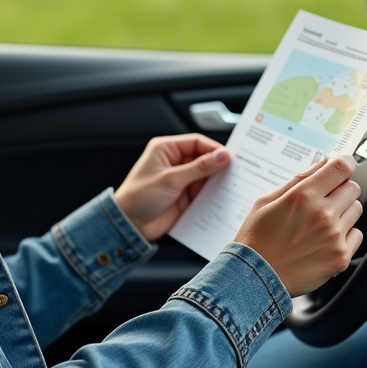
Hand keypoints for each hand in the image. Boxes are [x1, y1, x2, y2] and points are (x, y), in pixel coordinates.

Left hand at [115, 134, 229, 241]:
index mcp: (166, 149)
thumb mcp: (171, 179)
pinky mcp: (184, 196)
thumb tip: (223, 155)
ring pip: (206, 176)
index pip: (197, 142)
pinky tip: (223, 199)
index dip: (214, 149)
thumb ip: (199, 167)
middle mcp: (174, 162)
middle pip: (204, 158)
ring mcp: (180, 180)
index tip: (231, 158)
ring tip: (233, 187)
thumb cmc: (139, 196)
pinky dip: (213, 195)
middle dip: (219, 166)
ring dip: (217, 182)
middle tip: (237, 172)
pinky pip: (203, 193)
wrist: (128, 225)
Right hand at [233, 155, 363, 296]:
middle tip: (325, 198)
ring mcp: (334, 237)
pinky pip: (356, 235)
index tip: (341, 166)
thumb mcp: (267, 201)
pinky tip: (324, 240)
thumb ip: (298, 180)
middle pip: (353, 187)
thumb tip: (321, 165)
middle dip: (341, 188)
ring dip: (343, 211)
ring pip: (356, 210)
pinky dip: (345, 235)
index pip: (342, 167)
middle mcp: (322, 214)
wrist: (254, 278)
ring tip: (321, 222)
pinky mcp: (340, 257)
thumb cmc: (257, 239)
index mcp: (303, 196)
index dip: (344, 163)